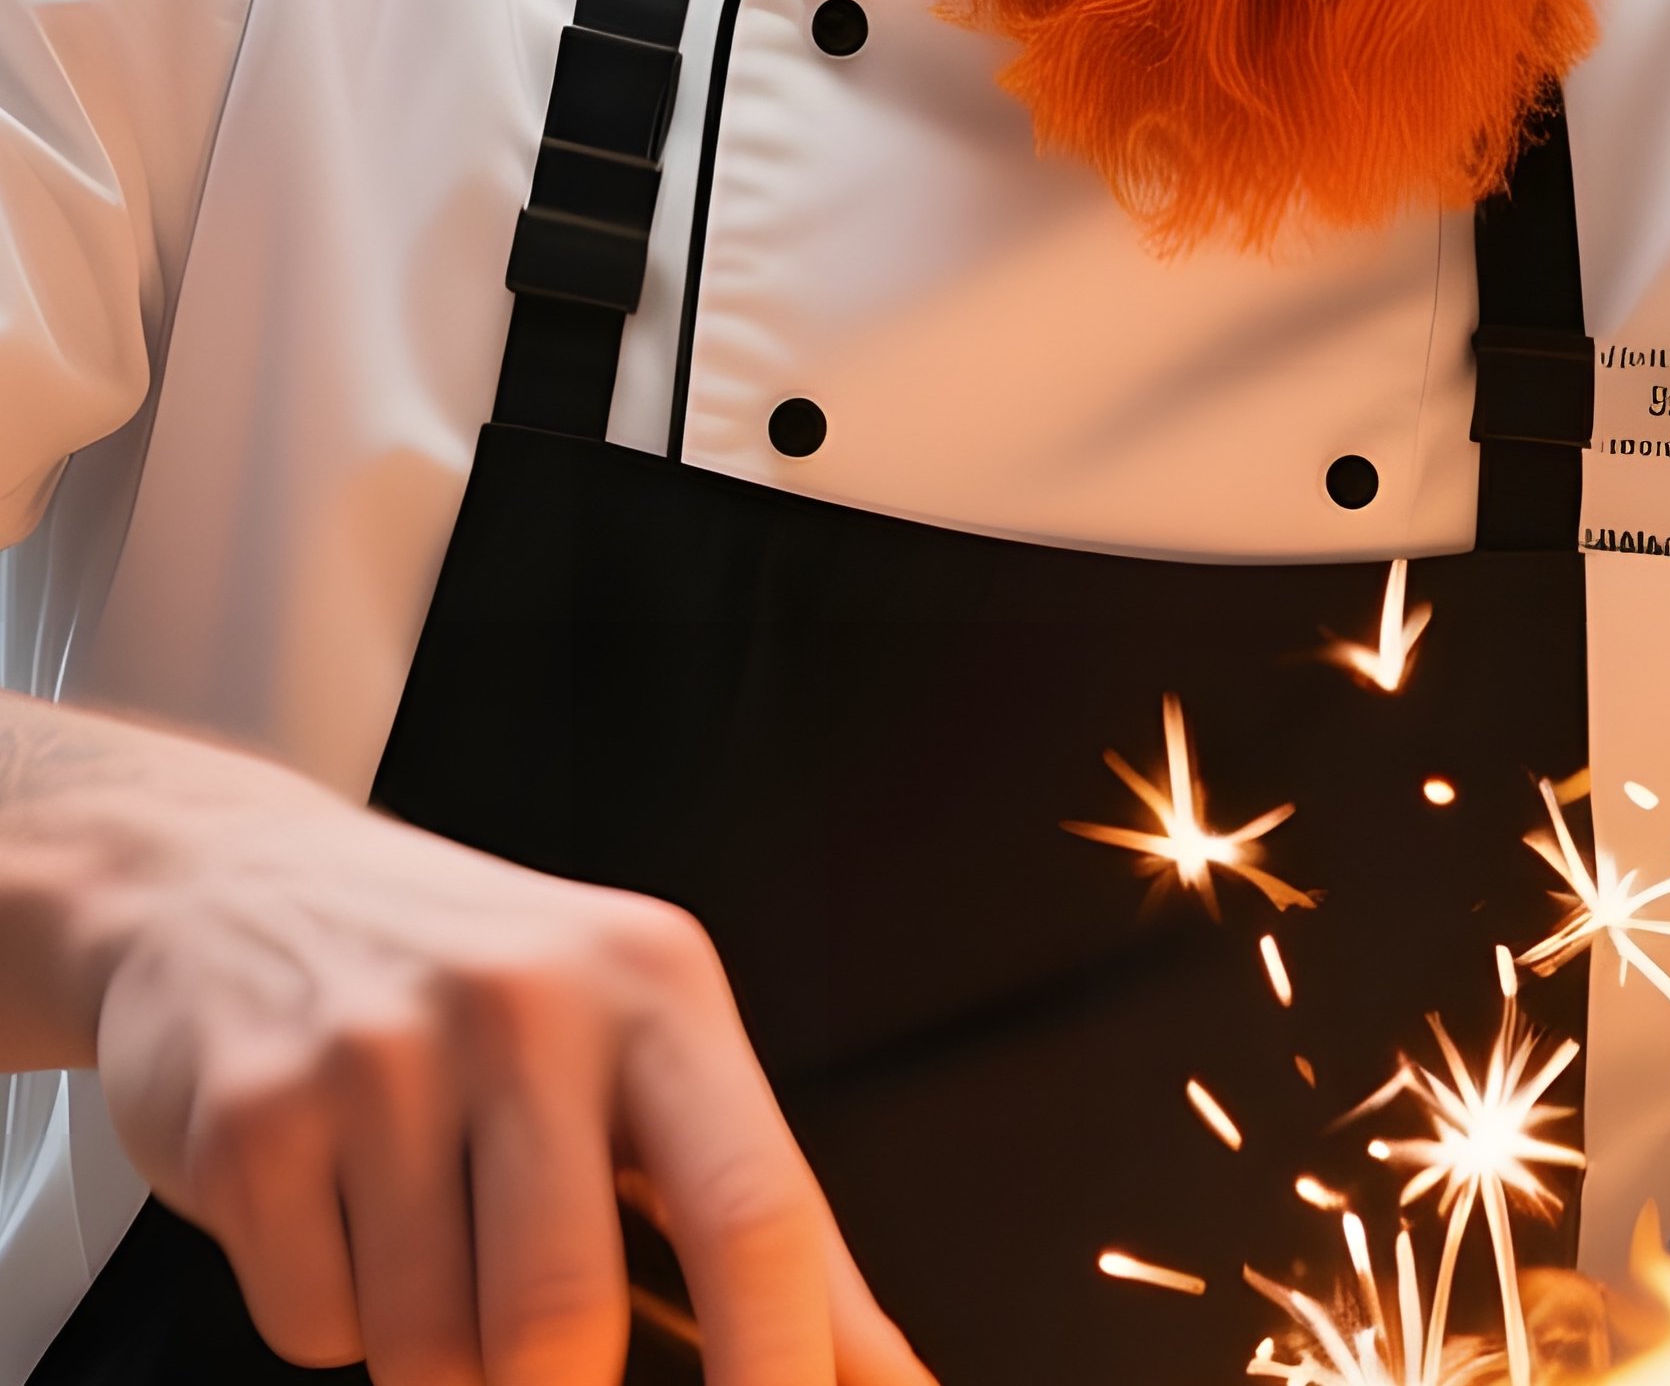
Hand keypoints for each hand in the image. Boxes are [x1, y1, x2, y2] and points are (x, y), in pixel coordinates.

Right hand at [73, 735, 930, 1385]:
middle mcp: (527, 1002)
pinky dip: (337, 1313)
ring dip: (440, 1353)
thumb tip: (882, 1380)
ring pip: (434, 1354)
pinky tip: (342, 1200)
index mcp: (655, 986)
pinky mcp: (255, 1116)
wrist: (239, 880)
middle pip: (566, 1324)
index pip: (752, 1211)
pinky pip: (316, 1328)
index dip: (781, 1371)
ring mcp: (379, 1052)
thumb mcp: (642, 1046)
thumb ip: (762, 1215)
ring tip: (430, 1227)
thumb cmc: (481, 991)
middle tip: (541, 1346)